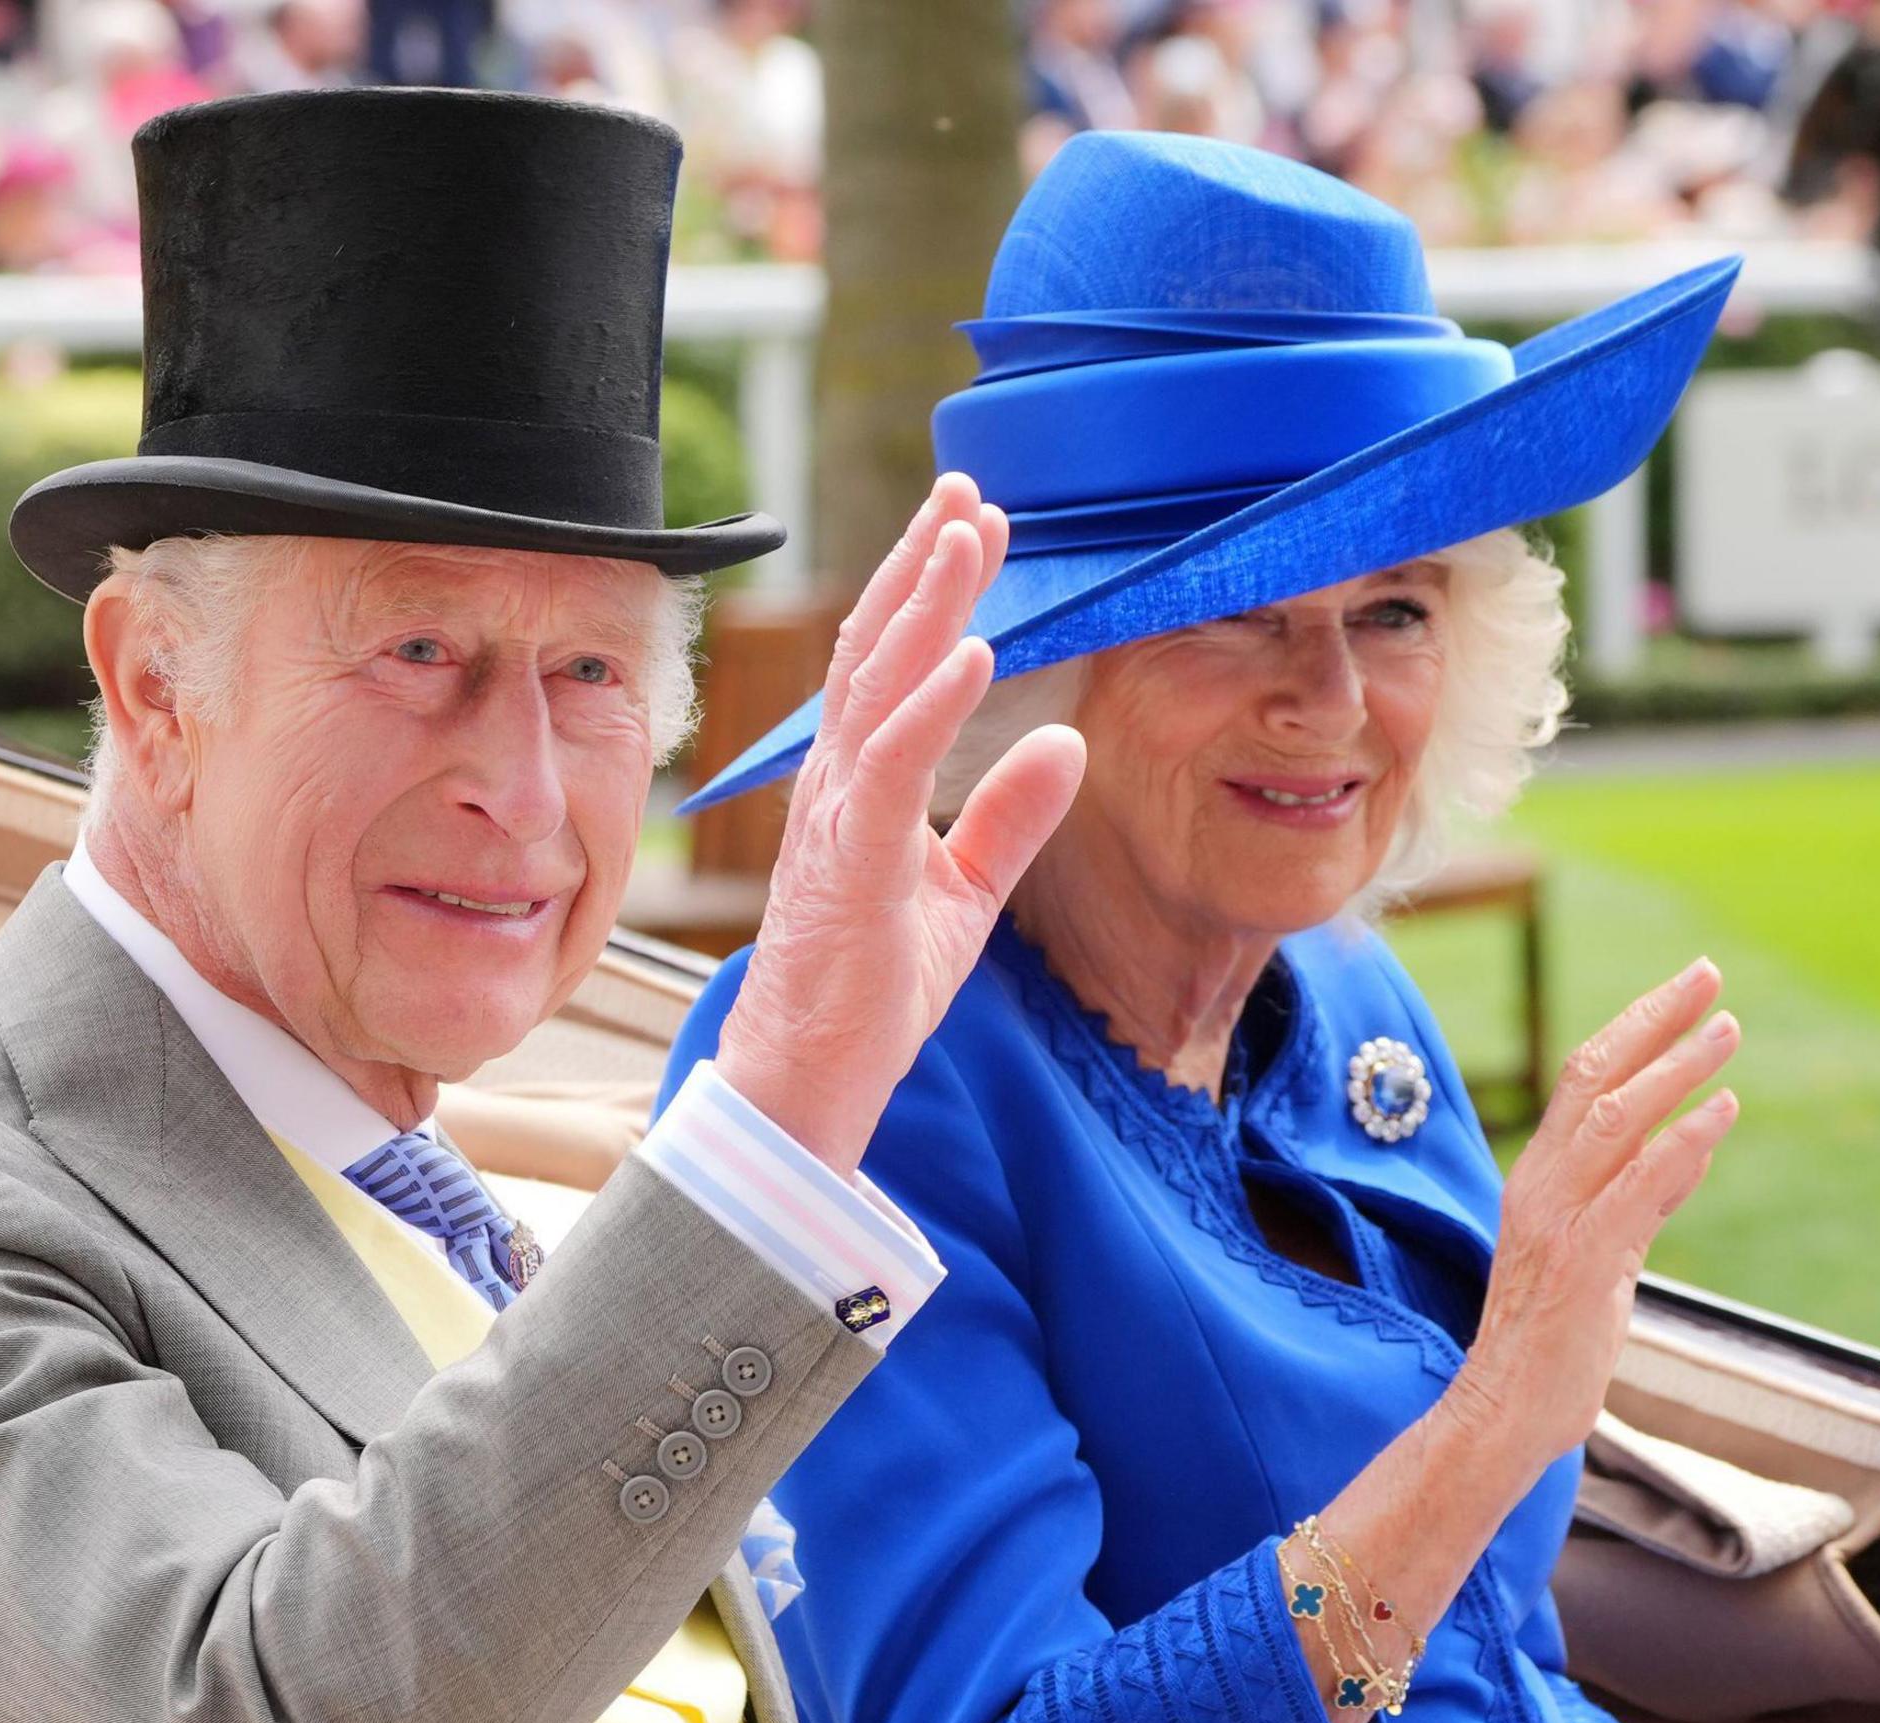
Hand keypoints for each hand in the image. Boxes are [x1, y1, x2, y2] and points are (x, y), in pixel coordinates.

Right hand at [714, 475, 1084, 1172]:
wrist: (812, 1077)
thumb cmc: (871, 990)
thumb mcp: (966, 893)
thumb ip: (1010, 817)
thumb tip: (1067, 743)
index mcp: (859, 785)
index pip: (893, 663)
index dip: (933, 587)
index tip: (979, 524)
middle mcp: (837, 782)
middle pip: (878, 646)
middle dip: (925, 562)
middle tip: (968, 489)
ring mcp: (836, 815)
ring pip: (878, 683)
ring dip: (926, 603)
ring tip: (969, 534)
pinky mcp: (848, 861)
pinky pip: (890, 763)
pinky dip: (931, 702)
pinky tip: (973, 651)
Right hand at [1436, 960, 1739, 1470]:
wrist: (1504, 1414)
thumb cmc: (1552, 1343)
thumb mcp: (1605, 1256)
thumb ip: (1641, 1199)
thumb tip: (1691, 1147)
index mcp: (1540, 1179)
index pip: (1585, 1079)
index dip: (1638, 1027)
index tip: (1688, 991)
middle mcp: (1542, 1186)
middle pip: (1595, 1076)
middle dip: (1655, 1020)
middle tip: (1710, 977)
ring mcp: (1560, 1220)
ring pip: (1616, 1118)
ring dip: (1676, 1069)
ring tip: (1728, 1033)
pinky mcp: (1585, 1261)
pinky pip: (1637, 1185)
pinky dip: (1684, 1142)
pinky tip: (1723, 1111)